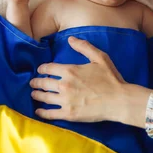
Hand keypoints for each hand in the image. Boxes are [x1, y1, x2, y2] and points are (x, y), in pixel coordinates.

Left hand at [29, 36, 150, 125]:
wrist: (119, 100)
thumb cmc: (111, 79)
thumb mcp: (100, 58)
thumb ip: (84, 47)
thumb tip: (70, 39)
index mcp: (70, 70)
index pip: (48, 68)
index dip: (42, 69)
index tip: (40, 70)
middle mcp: (64, 85)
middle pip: (44, 83)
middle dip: (36, 82)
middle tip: (33, 83)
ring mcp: (65, 100)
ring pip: (44, 97)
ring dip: (36, 95)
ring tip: (34, 95)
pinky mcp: (69, 114)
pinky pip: (50, 113)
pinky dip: (42, 112)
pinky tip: (38, 111)